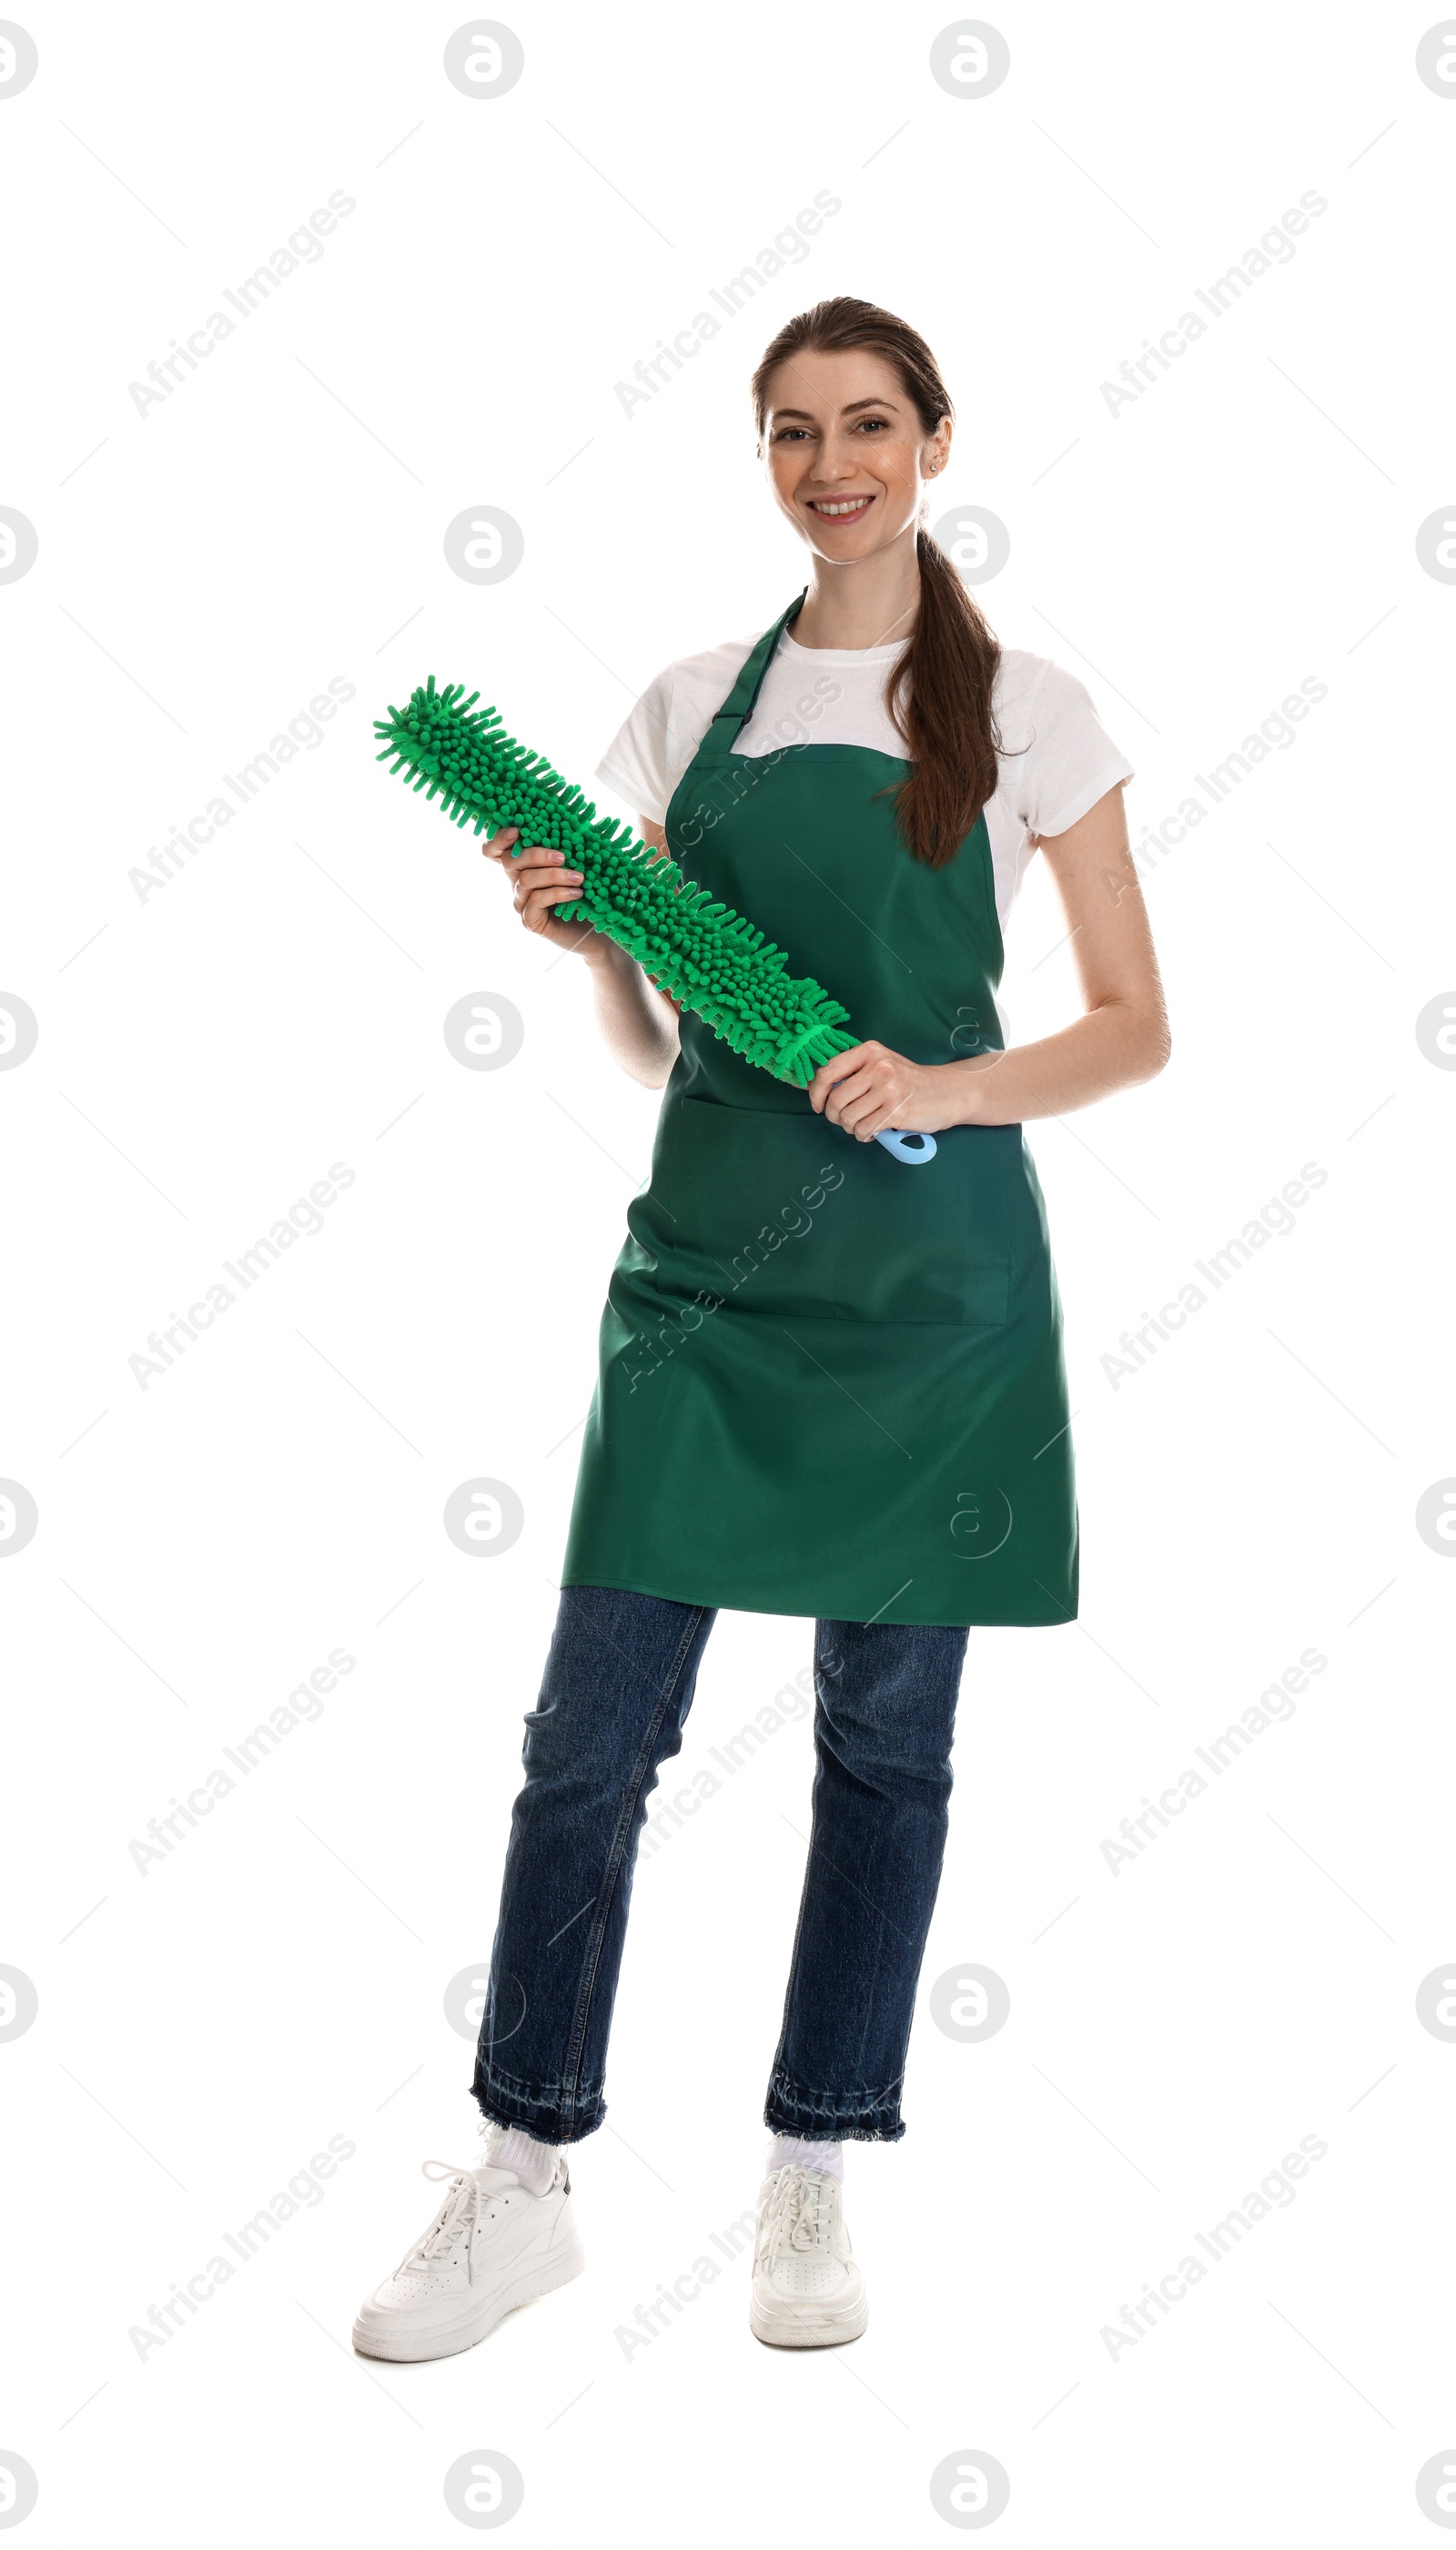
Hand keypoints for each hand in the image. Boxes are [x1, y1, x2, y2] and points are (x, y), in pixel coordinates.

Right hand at [480, 824, 601, 955]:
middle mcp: (517, 882)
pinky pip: (536, 901)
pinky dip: (557, 893)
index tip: (516, 830)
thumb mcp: (577, 863)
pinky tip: (577, 893)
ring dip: (554, 875)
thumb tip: (577, 823)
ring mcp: (521, 902)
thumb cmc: (586, 890)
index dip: (498, 839)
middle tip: (563, 856)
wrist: (595, 928)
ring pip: (526, 880)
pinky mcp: (530, 920)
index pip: (495, 850)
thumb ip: (569, 845)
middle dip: (536, 854)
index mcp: (523, 865)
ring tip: (579, 877)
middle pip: (511, 861)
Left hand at [806, 1040, 964, 1140]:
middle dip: (834, 1116)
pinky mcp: (897, 1111)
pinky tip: (873, 1131)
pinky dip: (864, 1135)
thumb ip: (850, 1073)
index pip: (827, 1071)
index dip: (816, 1092)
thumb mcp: (880, 1065)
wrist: (948, 1092)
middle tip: (844, 1119)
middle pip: (836, 1099)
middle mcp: (879, 1067)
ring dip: (851, 1127)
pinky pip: (864, 1130)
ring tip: (863, 1124)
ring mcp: (889, 1089)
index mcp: (870, 1051)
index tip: (819, 1104)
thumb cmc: (909, 1081)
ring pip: (848, 1118)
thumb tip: (807, 1085)